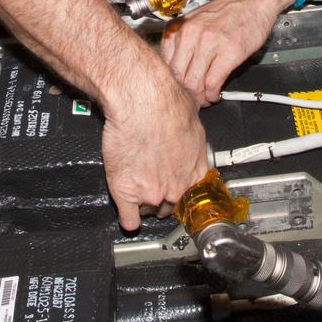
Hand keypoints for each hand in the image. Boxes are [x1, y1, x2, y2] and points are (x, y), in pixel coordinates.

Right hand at [101, 67, 207, 230]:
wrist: (141, 102)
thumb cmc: (167, 102)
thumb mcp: (193, 115)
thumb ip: (190, 132)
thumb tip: (188, 124)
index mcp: (196, 169)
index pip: (192, 194)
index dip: (180, 189)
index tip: (174, 187)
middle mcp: (177, 187)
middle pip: (170, 205)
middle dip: (161, 194)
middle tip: (151, 179)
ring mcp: (152, 194)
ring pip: (149, 211)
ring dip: (143, 203)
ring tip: (136, 187)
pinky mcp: (126, 193)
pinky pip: (129, 219)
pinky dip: (128, 218)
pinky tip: (127, 213)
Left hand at [162, 0, 281, 105]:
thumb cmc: (229, 9)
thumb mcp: (196, 20)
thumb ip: (182, 41)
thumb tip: (174, 67)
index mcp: (180, 27)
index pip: (165, 64)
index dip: (172, 83)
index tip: (179, 90)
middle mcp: (191, 34)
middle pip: (177, 76)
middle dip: (185, 93)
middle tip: (192, 99)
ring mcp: (209, 42)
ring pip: (193, 82)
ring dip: (199, 97)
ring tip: (204, 99)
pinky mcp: (229, 51)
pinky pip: (213, 82)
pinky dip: (213, 94)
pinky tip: (215, 94)